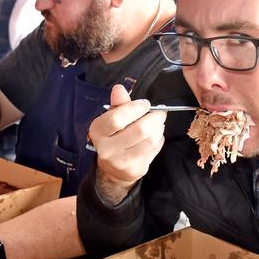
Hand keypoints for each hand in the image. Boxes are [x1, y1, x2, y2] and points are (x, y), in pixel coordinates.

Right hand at [89, 85, 165, 203]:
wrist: (113, 169)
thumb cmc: (114, 136)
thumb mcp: (112, 118)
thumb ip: (118, 103)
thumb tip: (119, 88)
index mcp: (98, 131)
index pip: (117, 118)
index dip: (135, 108)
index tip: (145, 104)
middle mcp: (107, 149)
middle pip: (139, 130)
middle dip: (154, 118)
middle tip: (160, 113)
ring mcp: (122, 162)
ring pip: (150, 140)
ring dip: (159, 128)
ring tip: (158, 123)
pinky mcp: (135, 170)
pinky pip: (154, 149)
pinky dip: (159, 139)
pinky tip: (155, 136)